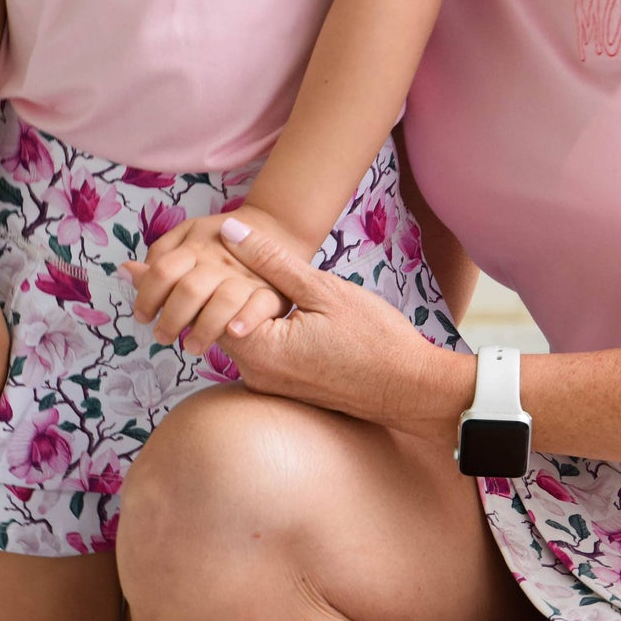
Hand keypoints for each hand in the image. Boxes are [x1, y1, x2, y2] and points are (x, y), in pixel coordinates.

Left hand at [124, 209, 289, 356]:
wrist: (276, 230)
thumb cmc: (222, 241)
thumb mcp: (189, 236)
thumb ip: (161, 254)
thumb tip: (126, 271)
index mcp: (198, 246)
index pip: (163, 271)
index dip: (147, 296)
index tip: (142, 316)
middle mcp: (221, 261)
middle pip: (190, 289)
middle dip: (172, 319)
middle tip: (162, 337)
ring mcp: (248, 276)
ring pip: (224, 300)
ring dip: (204, 327)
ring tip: (191, 347)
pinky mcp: (272, 292)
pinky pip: (261, 305)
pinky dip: (246, 319)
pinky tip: (232, 333)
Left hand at [212, 215, 469, 443]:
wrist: (411, 389)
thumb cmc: (375, 339)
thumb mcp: (324, 289)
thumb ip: (272, 260)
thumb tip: (229, 232)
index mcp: (260, 350)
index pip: (208, 305)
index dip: (213, 273)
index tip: (225, 257)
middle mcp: (256, 375)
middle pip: (219, 322)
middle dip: (229, 288)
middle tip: (245, 262)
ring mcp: (269, 386)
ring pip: (240, 336)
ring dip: (247, 307)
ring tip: (270, 283)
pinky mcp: (284, 389)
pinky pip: (260, 351)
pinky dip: (264, 327)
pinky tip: (288, 311)